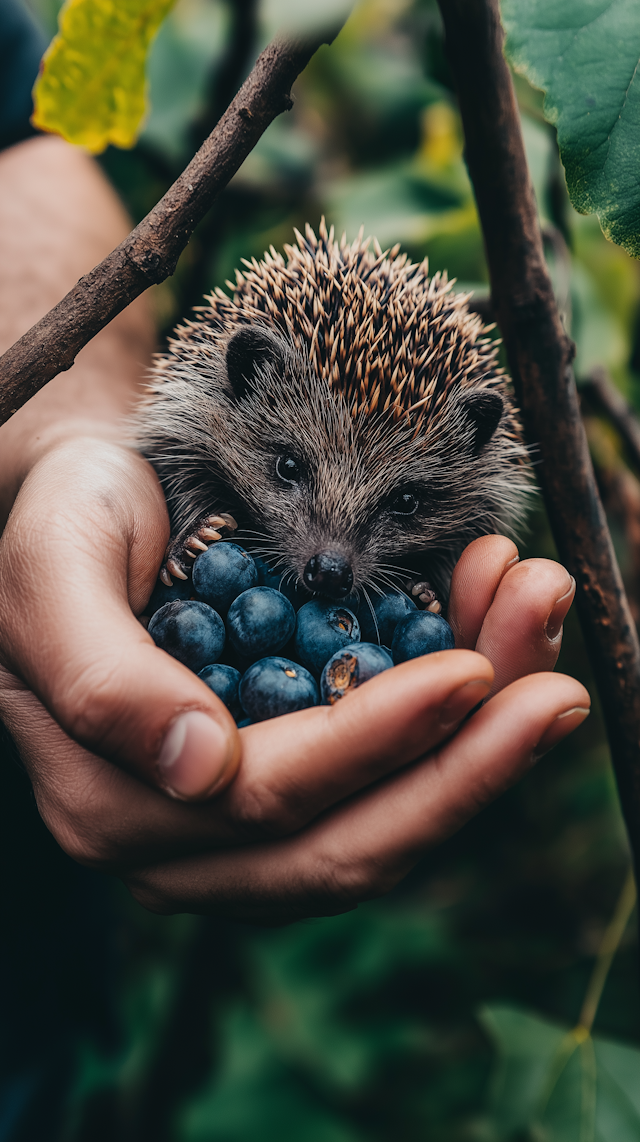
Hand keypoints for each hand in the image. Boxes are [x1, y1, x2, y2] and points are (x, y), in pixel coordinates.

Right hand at [0, 440, 587, 921]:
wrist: (92, 512)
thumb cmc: (63, 529)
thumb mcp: (49, 574)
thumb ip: (99, 675)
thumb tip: (201, 766)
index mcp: (116, 804)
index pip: (270, 798)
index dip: (377, 742)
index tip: (473, 670)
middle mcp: (187, 844)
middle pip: (351, 841)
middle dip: (467, 767)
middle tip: (556, 684)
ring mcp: (249, 828)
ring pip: (388, 824)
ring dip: (484, 748)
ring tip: (543, 639)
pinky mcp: (302, 790)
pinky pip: (394, 786)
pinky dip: (462, 727)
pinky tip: (503, 643)